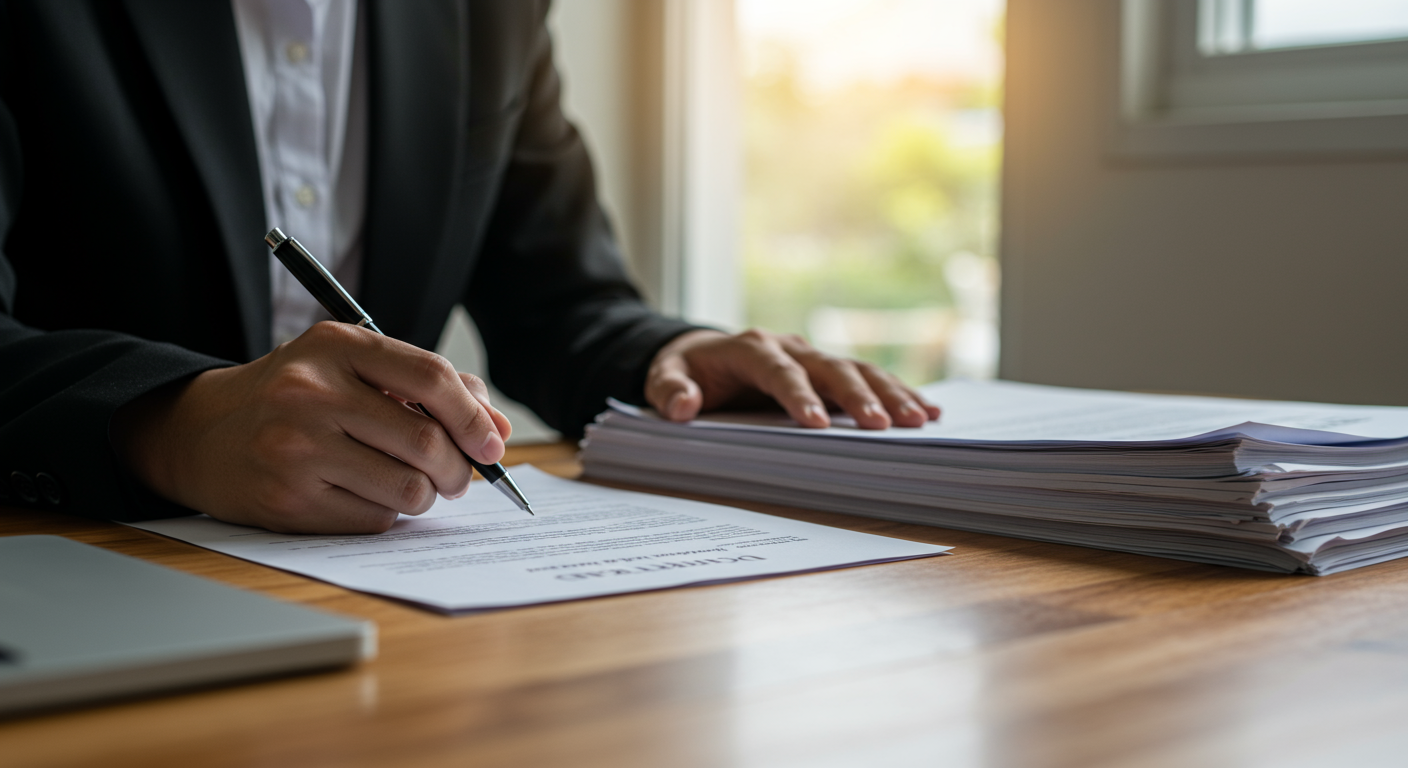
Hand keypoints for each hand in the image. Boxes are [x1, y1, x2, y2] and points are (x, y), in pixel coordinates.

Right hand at [112, 322, 511, 533]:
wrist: (200, 432)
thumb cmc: (295, 398)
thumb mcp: (353, 368)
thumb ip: (429, 388)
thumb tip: (499, 429)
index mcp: (338, 346)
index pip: (432, 377)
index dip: (474, 416)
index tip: (493, 444)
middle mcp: (313, 392)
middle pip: (426, 441)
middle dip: (458, 470)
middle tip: (457, 477)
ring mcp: (296, 448)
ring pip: (407, 488)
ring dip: (424, 496)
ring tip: (410, 485)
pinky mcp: (287, 500)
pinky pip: (374, 519)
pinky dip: (386, 515)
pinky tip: (364, 495)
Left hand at [645, 329, 940, 428]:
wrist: (700, 355)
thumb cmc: (685, 370)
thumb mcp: (663, 378)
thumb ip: (669, 391)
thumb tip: (683, 406)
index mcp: (750, 348)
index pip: (778, 370)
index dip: (797, 395)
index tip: (815, 424)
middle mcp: (789, 347)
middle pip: (830, 367)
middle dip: (858, 396)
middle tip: (885, 425)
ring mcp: (812, 358)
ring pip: (858, 369)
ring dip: (889, 393)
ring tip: (919, 419)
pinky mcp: (826, 372)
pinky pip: (866, 379)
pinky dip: (896, 392)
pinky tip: (927, 410)